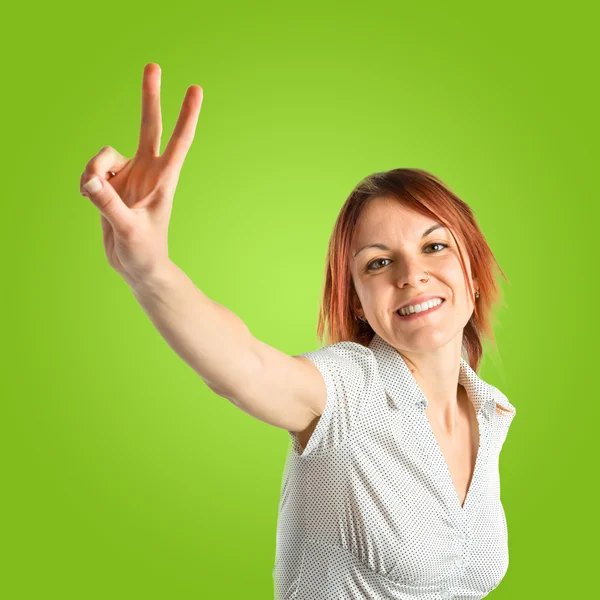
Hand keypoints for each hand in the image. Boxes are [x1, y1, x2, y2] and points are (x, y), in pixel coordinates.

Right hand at [80, 63, 202, 285]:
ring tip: (92, 194)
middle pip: (148, 126)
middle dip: (150, 97)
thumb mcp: (128, 230)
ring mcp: (129, 176)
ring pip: (104, 154)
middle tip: (153, 65)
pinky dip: (86, 181)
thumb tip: (90, 181)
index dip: (186, 116)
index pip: (179, 142)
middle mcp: (147, 171)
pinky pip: (92, 170)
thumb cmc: (144, 252)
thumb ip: (108, 205)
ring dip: (93, 170)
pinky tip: (88, 196)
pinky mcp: (111, 184)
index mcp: (164, 180)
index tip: (195, 89)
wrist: (136, 267)